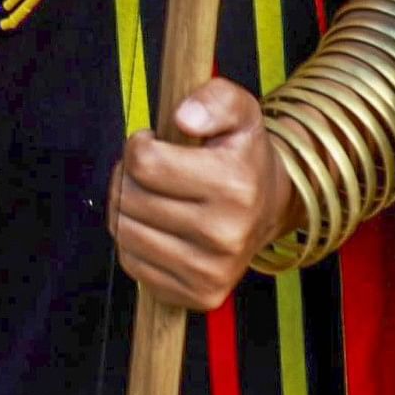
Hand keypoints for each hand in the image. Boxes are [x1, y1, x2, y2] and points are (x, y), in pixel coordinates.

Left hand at [110, 79, 288, 311]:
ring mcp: (213, 272)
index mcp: (234, 186)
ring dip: (126, 209)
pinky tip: (159, 228)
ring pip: (124, 233)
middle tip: (153, 171)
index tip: (156, 143)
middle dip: (129, 176)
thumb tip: (184, 117)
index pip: (143, 163)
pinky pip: (131, 264)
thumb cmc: (242, 155)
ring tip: (153, 197)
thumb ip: (214, 99)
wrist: (270, 206)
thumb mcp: (238, 110)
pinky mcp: (200, 295)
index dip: (139, 145)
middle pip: (128, 198)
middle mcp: (226, 235)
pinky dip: (135, 242)